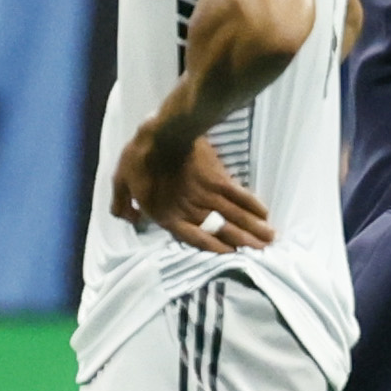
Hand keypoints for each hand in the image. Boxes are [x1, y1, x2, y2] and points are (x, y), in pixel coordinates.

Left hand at [113, 119, 273, 254]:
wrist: (163, 134)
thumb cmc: (139, 158)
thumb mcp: (120, 182)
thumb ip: (121, 205)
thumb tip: (131, 219)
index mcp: (168, 216)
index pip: (195, 239)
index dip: (215, 250)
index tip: (232, 256)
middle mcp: (192, 210)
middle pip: (222, 231)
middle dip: (244, 243)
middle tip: (262, 252)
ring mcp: (208, 195)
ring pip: (235, 216)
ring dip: (253, 228)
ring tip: (270, 238)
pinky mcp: (219, 179)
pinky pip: (239, 195)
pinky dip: (253, 205)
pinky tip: (265, 213)